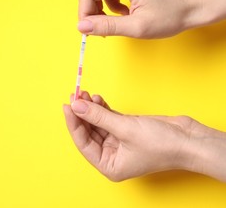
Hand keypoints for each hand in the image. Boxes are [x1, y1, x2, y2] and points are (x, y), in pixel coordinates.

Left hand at [63, 91, 225, 181]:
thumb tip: (76, 106)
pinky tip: (97, 98)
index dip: (73, 123)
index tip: (67, 105)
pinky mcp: (126, 130)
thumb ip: (98, 116)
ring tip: (85, 93)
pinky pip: (108, 118)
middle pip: (89, 132)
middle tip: (75, 95)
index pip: (83, 143)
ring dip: (91, 108)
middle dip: (82, 113)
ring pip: (98, 123)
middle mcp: (112, 156)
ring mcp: (119, 142)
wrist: (190, 139)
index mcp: (109, 165)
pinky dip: (102, 108)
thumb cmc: (162, 144)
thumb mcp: (125, 129)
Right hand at [77, 0, 211, 37]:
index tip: (89, 31)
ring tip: (116, 22)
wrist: (190, 7)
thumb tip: (81, 28)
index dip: (84, 14)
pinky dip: (107, 7)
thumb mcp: (136, 27)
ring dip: (99, 11)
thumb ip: (106, 27)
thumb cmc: (169, 16)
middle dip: (90, 13)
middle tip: (101, 30)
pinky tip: (123, 14)